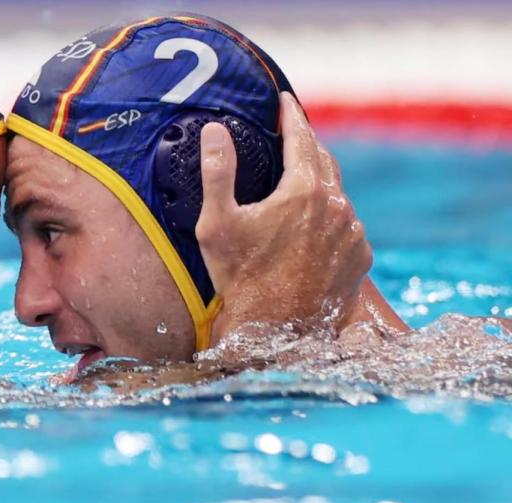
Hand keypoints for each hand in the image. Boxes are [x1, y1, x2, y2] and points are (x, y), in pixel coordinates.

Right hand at [196, 92, 372, 343]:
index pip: (301, 138)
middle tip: (291, 136)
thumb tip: (213, 130)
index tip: (286, 101)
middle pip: (324, 161)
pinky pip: (346, 225)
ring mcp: (353, 234)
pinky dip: (330, 218)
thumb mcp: (217, 223)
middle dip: (307, 145)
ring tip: (298, 186)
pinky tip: (311, 227)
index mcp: (304, 191)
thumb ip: (217, 171)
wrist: (275, 329)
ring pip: (337, 194)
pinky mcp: (360, 258)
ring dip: (319, 184)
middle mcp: (338, 208)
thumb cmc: (241, 278)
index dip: (291, 116)